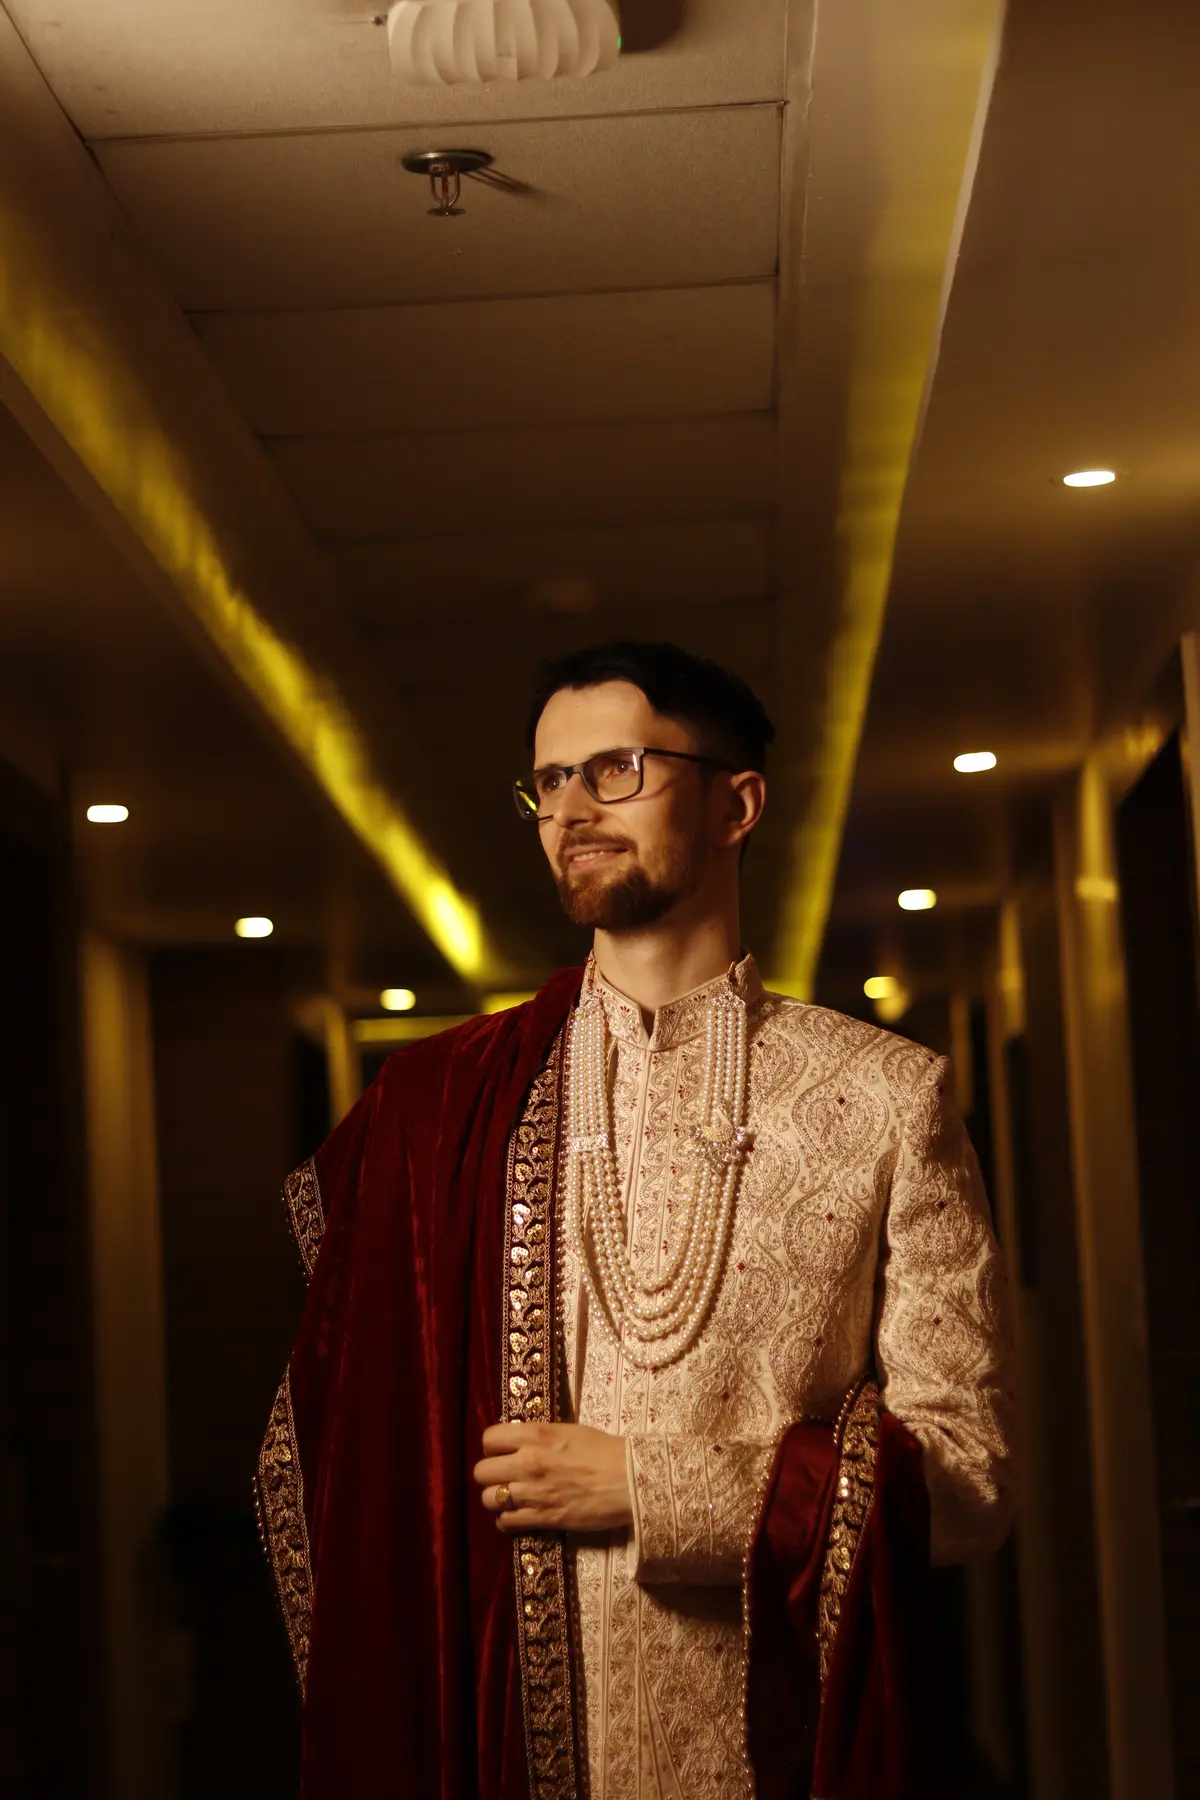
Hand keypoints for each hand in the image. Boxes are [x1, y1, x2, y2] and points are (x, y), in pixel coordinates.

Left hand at [474, 1421, 632, 1534]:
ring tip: (510, 1497)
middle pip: (482, 1472)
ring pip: (489, 1499)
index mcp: (535, 1436)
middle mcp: (527, 1463)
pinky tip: (517, 1516)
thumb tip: (518, 1442)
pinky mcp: (543, 1518)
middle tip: (504, 1476)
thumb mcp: (567, 1431)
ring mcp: (533, 1493)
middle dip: (490, 1474)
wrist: (629, 1479)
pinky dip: (507, 1520)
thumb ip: (538, 1436)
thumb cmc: (604, 1450)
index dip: (493, 1446)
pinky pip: (506, 1522)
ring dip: (497, 1499)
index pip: (489, 1438)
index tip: (501, 1452)